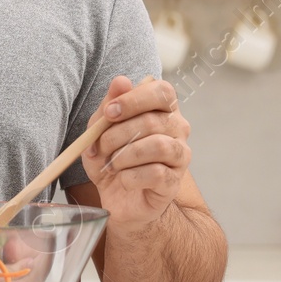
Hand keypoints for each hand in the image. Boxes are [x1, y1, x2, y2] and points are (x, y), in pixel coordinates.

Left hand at [81, 75, 191, 235]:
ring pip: (157, 145)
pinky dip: (130, 176)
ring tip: (111, 164)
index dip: (134, 99)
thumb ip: (109, 106)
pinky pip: (155, 173)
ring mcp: (180, 155)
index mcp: (162, 109)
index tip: (110, 113)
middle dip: (117, 134)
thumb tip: (121, 81)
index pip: (162, 90)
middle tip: (100, 147)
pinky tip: (123, 180)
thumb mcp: (100, 131)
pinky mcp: (174, 181)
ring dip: (124, 155)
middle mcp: (177, 129)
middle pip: (153, 120)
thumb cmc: (112, 159)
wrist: (118, 200)